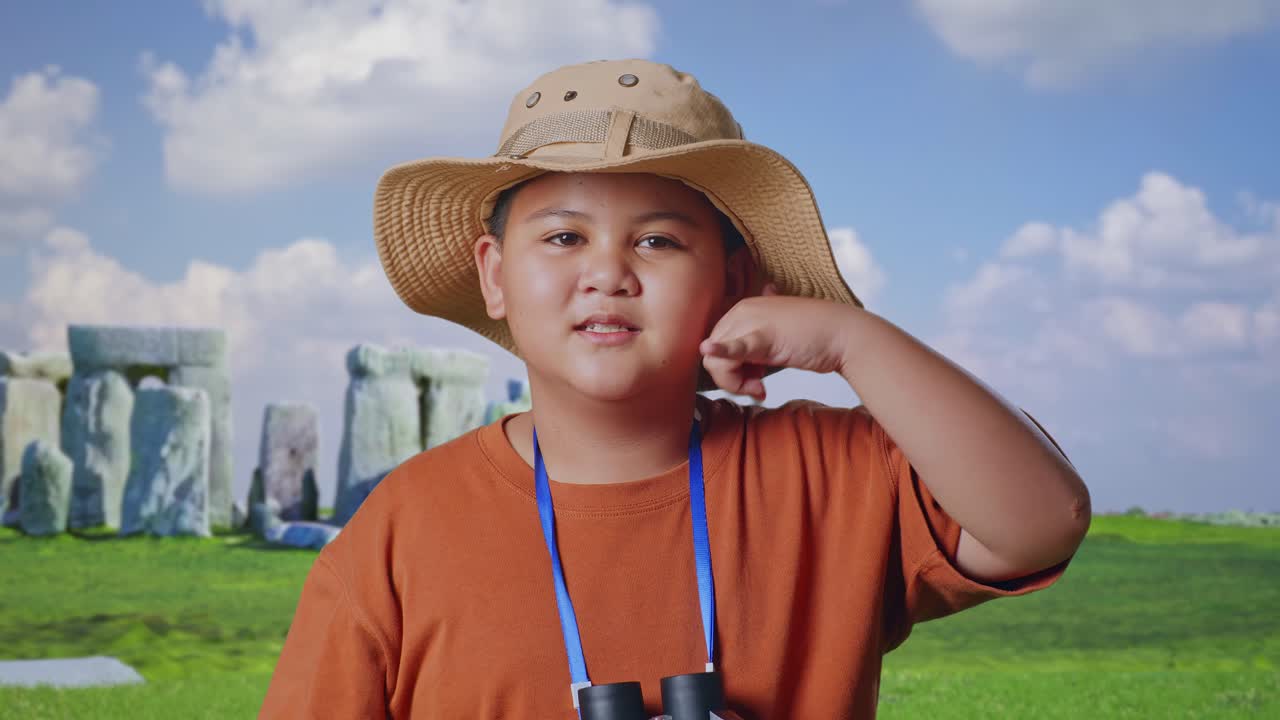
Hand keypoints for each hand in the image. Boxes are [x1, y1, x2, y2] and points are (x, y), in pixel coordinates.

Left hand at [699, 283, 855, 401]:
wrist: (844, 334)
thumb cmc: (813, 337)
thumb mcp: (776, 339)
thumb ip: (756, 348)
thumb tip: (750, 367)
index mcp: (742, 310)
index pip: (716, 346)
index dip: (730, 370)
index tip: (754, 380)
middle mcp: (742, 311)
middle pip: (713, 356)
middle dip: (731, 380)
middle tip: (757, 388)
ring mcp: (751, 321)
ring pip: (718, 363)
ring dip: (737, 384)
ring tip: (761, 388)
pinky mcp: (763, 337)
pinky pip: (733, 347)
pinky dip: (720, 352)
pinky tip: (709, 350)